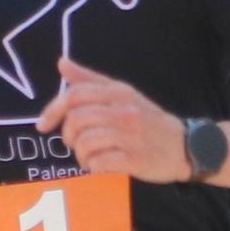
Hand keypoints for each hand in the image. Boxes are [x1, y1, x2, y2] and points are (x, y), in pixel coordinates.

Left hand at [36, 55, 188, 180]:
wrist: (186, 146)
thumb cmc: (148, 120)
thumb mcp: (122, 94)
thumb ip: (90, 80)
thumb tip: (61, 63)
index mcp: (119, 92)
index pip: (76, 95)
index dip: (53, 110)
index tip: (43, 125)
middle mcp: (125, 110)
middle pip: (77, 120)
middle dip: (68, 136)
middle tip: (74, 144)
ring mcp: (131, 135)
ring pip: (85, 143)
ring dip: (80, 155)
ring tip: (89, 157)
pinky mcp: (136, 159)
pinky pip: (99, 163)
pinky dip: (93, 167)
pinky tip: (100, 166)